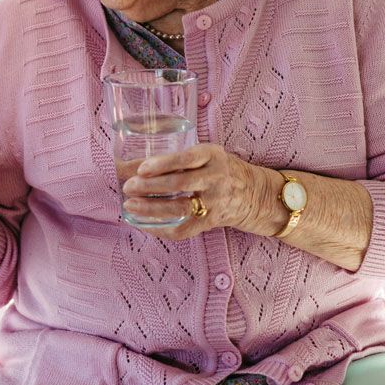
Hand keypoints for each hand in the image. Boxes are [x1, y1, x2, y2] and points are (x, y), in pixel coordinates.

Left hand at [120, 143, 264, 240]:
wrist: (255, 193)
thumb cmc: (220, 169)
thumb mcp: (207, 155)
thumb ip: (177, 158)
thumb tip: (130, 164)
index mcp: (213, 155)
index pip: (187, 158)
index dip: (163, 163)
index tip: (142, 168)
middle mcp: (216, 177)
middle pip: (180, 183)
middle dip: (150, 186)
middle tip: (129, 187)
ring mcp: (215, 201)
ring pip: (180, 208)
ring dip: (151, 208)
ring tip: (130, 205)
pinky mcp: (212, 221)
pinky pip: (184, 229)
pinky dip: (162, 229)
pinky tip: (145, 225)